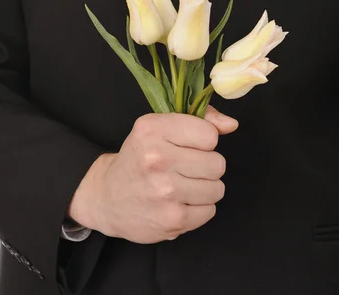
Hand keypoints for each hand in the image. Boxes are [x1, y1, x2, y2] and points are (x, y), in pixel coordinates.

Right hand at [68, 105, 238, 242]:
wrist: (107, 197)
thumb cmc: (138, 158)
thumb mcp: (158, 127)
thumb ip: (199, 120)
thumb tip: (231, 124)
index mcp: (152, 129)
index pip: (209, 134)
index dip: (203, 140)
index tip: (188, 145)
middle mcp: (157, 158)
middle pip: (218, 163)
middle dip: (206, 165)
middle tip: (184, 167)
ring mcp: (165, 191)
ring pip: (217, 188)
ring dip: (204, 188)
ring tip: (182, 185)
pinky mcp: (172, 219)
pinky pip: (209, 211)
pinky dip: (198, 208)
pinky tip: (178, 202)